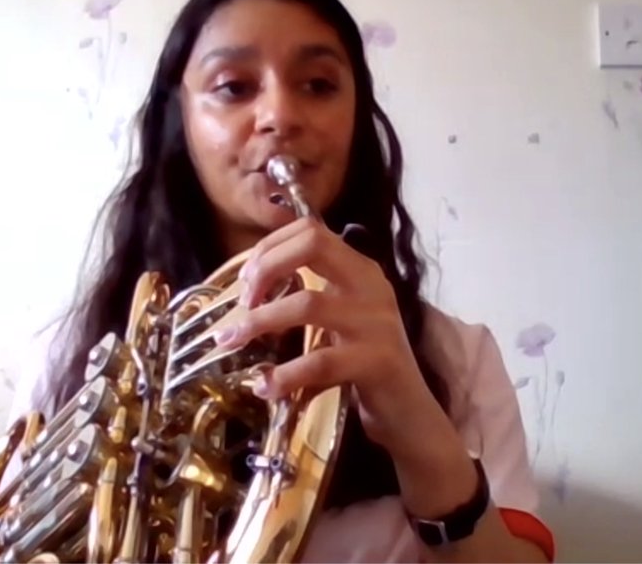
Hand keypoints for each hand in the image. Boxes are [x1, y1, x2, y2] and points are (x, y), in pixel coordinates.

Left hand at [216, 217, 438, 452]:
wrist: (409, 411)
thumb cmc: (364, 361)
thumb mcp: (343, 315)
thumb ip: (312, 290)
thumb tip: (251, 280)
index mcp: (361, 269)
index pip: (311, 230)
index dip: (270, 246)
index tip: (246, 278)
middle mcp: (371, 286)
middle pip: (313, 245)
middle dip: (266, 266)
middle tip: (242, 300)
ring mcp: (376, 322)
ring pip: (307, 304)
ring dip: (260, 321)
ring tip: (232, 341)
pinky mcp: (376, 361)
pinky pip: (319, 362)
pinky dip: (284, 375)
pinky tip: (264, 387)